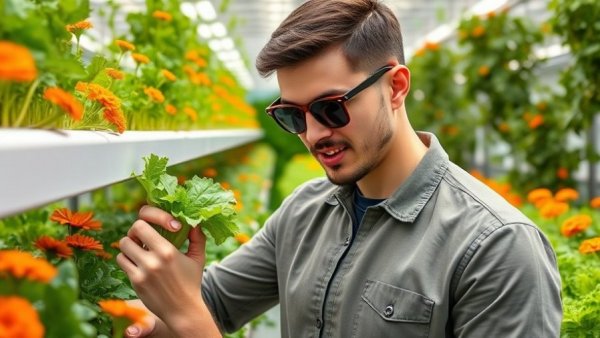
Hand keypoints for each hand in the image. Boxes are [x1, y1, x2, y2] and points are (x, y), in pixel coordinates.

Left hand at [117, 205, 216, 335]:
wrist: (183, 311)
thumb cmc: (192, 282)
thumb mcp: (198, 258)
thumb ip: (197, 237)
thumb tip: (194, 222)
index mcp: (168, 251)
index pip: (142, 223)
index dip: (148, 220)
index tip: (157, 226)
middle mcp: (153, 261)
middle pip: (131, 232)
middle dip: (137, 232)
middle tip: (144, 236)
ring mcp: (142, 272)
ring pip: (123, 246)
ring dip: (130, 245)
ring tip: (140, 248)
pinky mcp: (135, 282)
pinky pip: (122, 261)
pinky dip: (127, 258)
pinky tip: (137, 261)